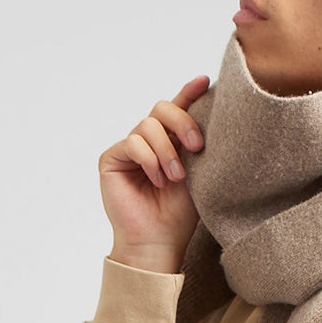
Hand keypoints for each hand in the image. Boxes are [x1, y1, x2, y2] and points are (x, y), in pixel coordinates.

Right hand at [99, 75, 209, 266]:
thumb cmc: (180, 214)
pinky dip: (148, 159)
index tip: (205, 81)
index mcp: (170, 143)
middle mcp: (148, 141)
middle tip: (197, 146)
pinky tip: (156, 180)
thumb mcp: (196, 173)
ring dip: (166, 151)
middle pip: (162, 108)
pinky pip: (133, 142)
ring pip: (148, 125)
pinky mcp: (111, 158)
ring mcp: (129, 149)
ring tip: (174, 178)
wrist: (159, 242)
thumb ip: (195, 143)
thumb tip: (210, 111)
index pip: (178, 110)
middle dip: (183, 122)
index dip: (189, 93)